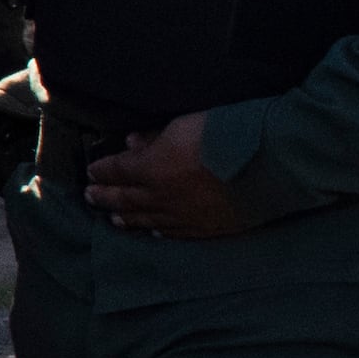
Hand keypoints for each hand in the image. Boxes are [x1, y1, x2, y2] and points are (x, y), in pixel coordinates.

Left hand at [82, 114, 243, 239]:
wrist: (268, 165)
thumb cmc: (225, 135)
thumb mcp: (184, 124)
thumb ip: (155, 137)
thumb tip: (132, 142)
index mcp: (151, 168)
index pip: (117, 170)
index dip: (102, 171)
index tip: (91, 171)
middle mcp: (160, 197)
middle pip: (125, 199)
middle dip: (104, 197)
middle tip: (90, 197)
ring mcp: (181, 217)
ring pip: (145, 220)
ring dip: (126, 218)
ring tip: (112, 220)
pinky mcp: (204, 229)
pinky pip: (174, 233)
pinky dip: (158, 232)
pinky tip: (152, 233)